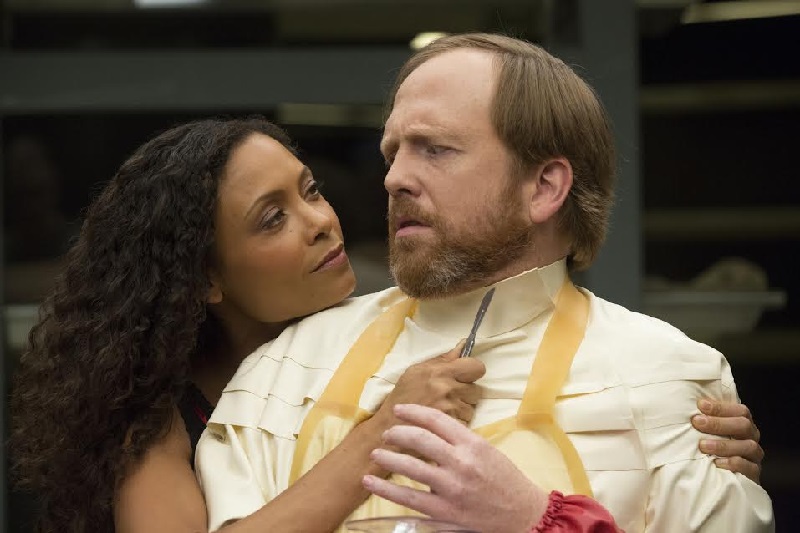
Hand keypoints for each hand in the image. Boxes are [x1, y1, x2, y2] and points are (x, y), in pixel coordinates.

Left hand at [363, 404, 547, 532]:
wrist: (522, 514)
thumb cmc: (505, 480)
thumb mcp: (486, 450)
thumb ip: (459, 439)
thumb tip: (429, 428)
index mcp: (472, 444)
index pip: (436, 419)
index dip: (413, 411)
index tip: (399, 410)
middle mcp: (461, 463)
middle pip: (419, 439)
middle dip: (397, 432)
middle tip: (387, 432)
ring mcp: (451, 489)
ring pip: (410, 467)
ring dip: (388, 457)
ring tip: (376, 453)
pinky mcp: (444, 512)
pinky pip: (408, 498)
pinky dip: (386, 488)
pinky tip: (371, 481)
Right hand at [376, 343, 484, 426]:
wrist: (390, 425)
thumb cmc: (403, 396)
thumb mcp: (417, 371)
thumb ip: (443, 359)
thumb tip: (464, 344)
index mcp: (441, 371)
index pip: (477, 367)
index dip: (472, 371)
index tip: (464, 376)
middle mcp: (448, 389)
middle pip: (477, 390)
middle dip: (466, 394)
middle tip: (450, 396)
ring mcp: (451, 409)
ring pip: (472, 408)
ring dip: (461, 410)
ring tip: (443, 410)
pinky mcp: (451, 426)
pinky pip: (465, 423)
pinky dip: (457, 423)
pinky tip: (442, 421)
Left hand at [693, 399, 763, 483]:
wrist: (724, 480)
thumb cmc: (711, 448)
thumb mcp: (709, 432)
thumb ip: (705, 420)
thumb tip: (686, 405)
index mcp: (743, 424)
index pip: (740, 411)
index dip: (721, 407)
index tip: (700, 405)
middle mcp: (751, 438)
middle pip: (744, 425)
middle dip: (719, 423)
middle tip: (697, 422)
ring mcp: (754, 456)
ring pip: (748, 446)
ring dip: (723, 444)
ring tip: (702, 446)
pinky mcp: (754, 473)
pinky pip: (749, 467)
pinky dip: (733, 463)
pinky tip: (717, 463)